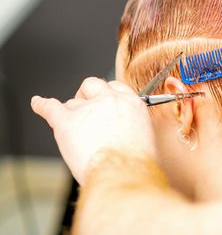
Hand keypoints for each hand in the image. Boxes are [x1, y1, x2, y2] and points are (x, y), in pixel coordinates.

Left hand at [31, 78, 155, 183]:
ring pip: (72, 102)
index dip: (106, 93)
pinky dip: (41, 105)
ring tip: (70, 125)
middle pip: (92, 85)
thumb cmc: (136, 163)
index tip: (103, 99)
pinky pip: (49, 108)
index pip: (114, 86)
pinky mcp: (66, 122)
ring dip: (71, 113)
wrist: (122, 173)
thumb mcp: (146, 138)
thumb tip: (126, 134)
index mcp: (130, 104)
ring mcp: (85, 110)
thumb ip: (133, 128)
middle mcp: (108, 101)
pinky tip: (37, 103)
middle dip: (87, 95)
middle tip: (86, 108)